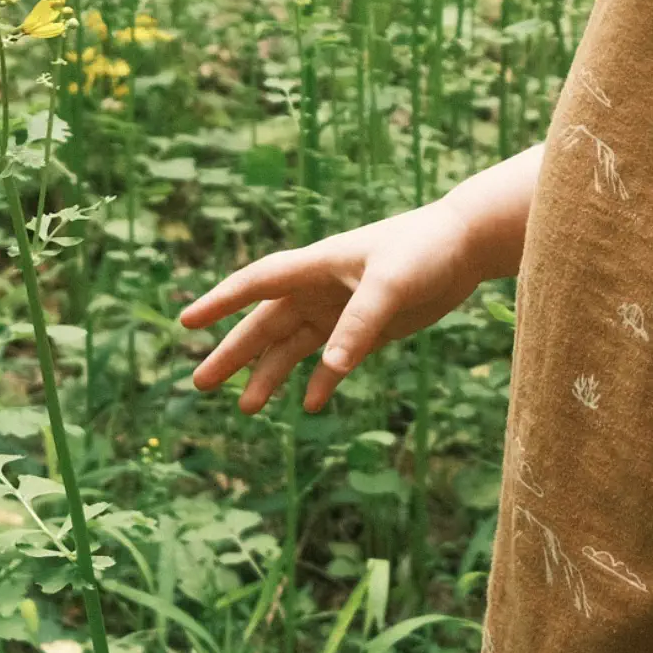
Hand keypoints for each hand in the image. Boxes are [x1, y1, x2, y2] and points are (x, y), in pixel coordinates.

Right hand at [177, 198, 495, 414]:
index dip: (221, 301)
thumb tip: (328, 371)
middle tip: (199, 384)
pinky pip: (334, 360)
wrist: (466, 244)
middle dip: (233, 353)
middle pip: (266, 324)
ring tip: (247, 408)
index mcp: (317, 266)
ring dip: (269, 375)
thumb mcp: (390, 286)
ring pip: (294, 347)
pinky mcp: (368, 328)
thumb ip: (358, 326)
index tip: (187, 321)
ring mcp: (343, 309)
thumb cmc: (425, 250)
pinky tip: (310, 405)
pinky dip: (321, 381)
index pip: (257, 283)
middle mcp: (322, 288)